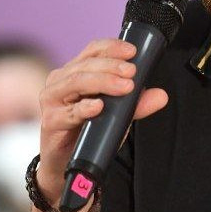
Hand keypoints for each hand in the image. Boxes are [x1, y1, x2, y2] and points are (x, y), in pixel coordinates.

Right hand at [36, 38, 168, 199]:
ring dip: (102, 82)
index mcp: (75, 72)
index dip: (112, 47)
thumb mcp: (117, 115)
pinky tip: (98, 106)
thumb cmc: (88, 132)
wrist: (66, 163)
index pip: (93, 51)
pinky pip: (68, 112)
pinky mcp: (50, 121)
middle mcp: (61, 81)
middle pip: (86, 65)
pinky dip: (84, 108)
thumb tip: (160, 96)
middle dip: (112, 67)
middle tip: (132, 73)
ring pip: (76, 82)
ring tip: (125, 87)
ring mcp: (52, 100)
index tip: (133, 52)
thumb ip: (136, 104)